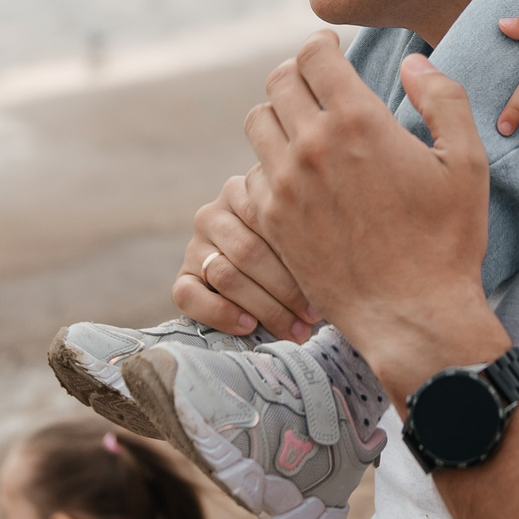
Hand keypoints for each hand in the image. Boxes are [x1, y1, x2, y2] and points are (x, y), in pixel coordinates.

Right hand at [172, 170, 318, 341]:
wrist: (263, 277)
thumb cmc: (297, 252)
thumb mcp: (302, 232)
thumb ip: (309, 231)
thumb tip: (337, 263)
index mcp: (244, 189)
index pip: (269, 218)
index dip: (300, 255)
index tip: (328, 284)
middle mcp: (214, 213)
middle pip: (249, 251)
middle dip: (286, 289)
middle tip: (313, 315)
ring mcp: (194, 245)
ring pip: (226, 275)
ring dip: (264, 308)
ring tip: (295, 329)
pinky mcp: (182, 276)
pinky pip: (189, 295)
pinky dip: (221, 313)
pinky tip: (249, 326)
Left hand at [242, 33, 507, 400]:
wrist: (412, 316)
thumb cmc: (447, 240)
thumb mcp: (466, 162)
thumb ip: (443, 98)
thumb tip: (413, 63)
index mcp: (357, 122)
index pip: (315, 55)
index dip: (322, 44)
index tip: (332, 48)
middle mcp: (311, 147)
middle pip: (280, 81)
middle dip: (299, 71)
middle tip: (318, 81)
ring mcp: (285, 185)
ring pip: (259, 122)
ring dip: (280, 112)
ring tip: (303, 122)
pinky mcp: (272, 221)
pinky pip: (253, 169)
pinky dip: (270, 159)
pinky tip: (296, 169)